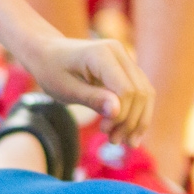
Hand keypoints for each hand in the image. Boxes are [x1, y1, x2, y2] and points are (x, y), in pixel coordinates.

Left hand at [23, 35, 152, 144]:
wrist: (48, 54)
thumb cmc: (52, 71)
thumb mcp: (66, 89)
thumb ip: (92, 99)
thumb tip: (118, 112)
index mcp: (102, 54)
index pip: (126, 91)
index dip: (121, 116)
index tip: (103, 131)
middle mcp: (119, 52)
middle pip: (140, 93)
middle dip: (130, 122)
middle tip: (113, 141)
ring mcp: (125, 58)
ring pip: (145, 93)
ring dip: (137, 120)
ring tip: (121, 141)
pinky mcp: (127, 68)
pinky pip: (140, 92)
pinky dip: (136, 113)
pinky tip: (127, 132)